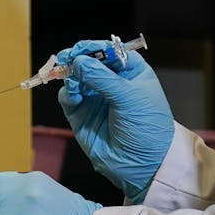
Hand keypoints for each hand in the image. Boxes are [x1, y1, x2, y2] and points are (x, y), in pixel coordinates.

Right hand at [56, 40, 173, 203]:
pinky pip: (68, 97)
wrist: (143, 166)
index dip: (95, 48)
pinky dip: (66, 92)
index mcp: (131, 73)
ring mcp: (95, 99)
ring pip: (75, 77)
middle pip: (89, 62)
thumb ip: (102, 78)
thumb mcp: (129, 98)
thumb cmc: (148, 129)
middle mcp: (112, 83)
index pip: (110, 51)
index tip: (83, 49)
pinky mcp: (82, 115)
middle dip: (77, 58)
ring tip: (71, 80)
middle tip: (67, 58)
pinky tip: (72, 94)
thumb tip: (78, 61)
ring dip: (70, 75)